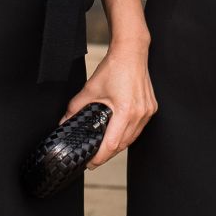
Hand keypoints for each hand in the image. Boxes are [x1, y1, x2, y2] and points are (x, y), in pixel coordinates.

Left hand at [64, 41, 156, 166]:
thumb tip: (64, 121)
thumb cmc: (114, 68)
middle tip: (94, 158)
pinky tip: (118, 134)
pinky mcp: (151, 108)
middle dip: (107, 154)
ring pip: (132, 138)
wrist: (132, 52)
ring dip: (119, 146)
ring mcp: (147, 111)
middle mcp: (139, 113)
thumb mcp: (90, 89)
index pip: (112, 144)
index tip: (90, 162)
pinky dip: (128, 134)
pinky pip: (139, 128)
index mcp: (125, 111)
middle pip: (123, 144)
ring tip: (105, 149)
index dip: (100, 157)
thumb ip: (75, 108)